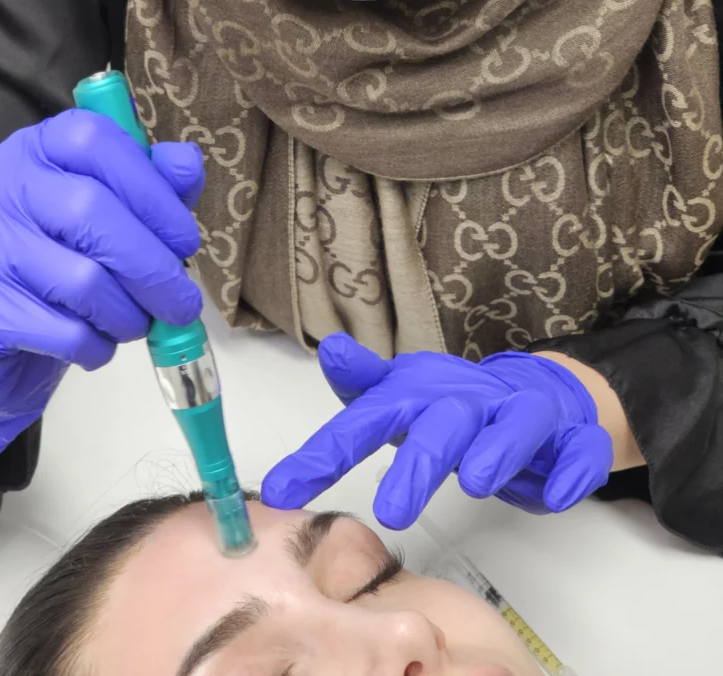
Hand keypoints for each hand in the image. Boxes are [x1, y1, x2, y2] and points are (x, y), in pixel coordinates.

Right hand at [0, 110, 205, 455]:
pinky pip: (62, 332)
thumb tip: (186, 163)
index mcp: (36, 152)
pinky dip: (96, 346)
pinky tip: (95, 344)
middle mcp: (2, 189)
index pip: (95, 140)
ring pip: (82, 280)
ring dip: (128, 314)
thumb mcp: (94, 210)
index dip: (153, 190)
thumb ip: (144, 186)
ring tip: (134, 324)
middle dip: (153, 266)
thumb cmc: (45, 260)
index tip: (184, 239)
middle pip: (92, 211)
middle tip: (181, 301)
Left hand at [262, 333, 612, 528]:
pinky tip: (554, 495)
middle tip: (392, 510)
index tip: (281, 491)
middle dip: (421, 462)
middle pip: (447, 423)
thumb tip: (329, 350)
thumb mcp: (401, 398)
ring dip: (499, 449)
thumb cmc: (457, 407)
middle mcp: (473, 400)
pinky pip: (578, 452)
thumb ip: (361, 389)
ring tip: (477, 482)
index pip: (368, 419)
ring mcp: (526, 416)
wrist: (539, 396)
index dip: (327, 453)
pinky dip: (570, 472)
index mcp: (422, 396)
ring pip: (518, 424)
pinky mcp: (572, 439)